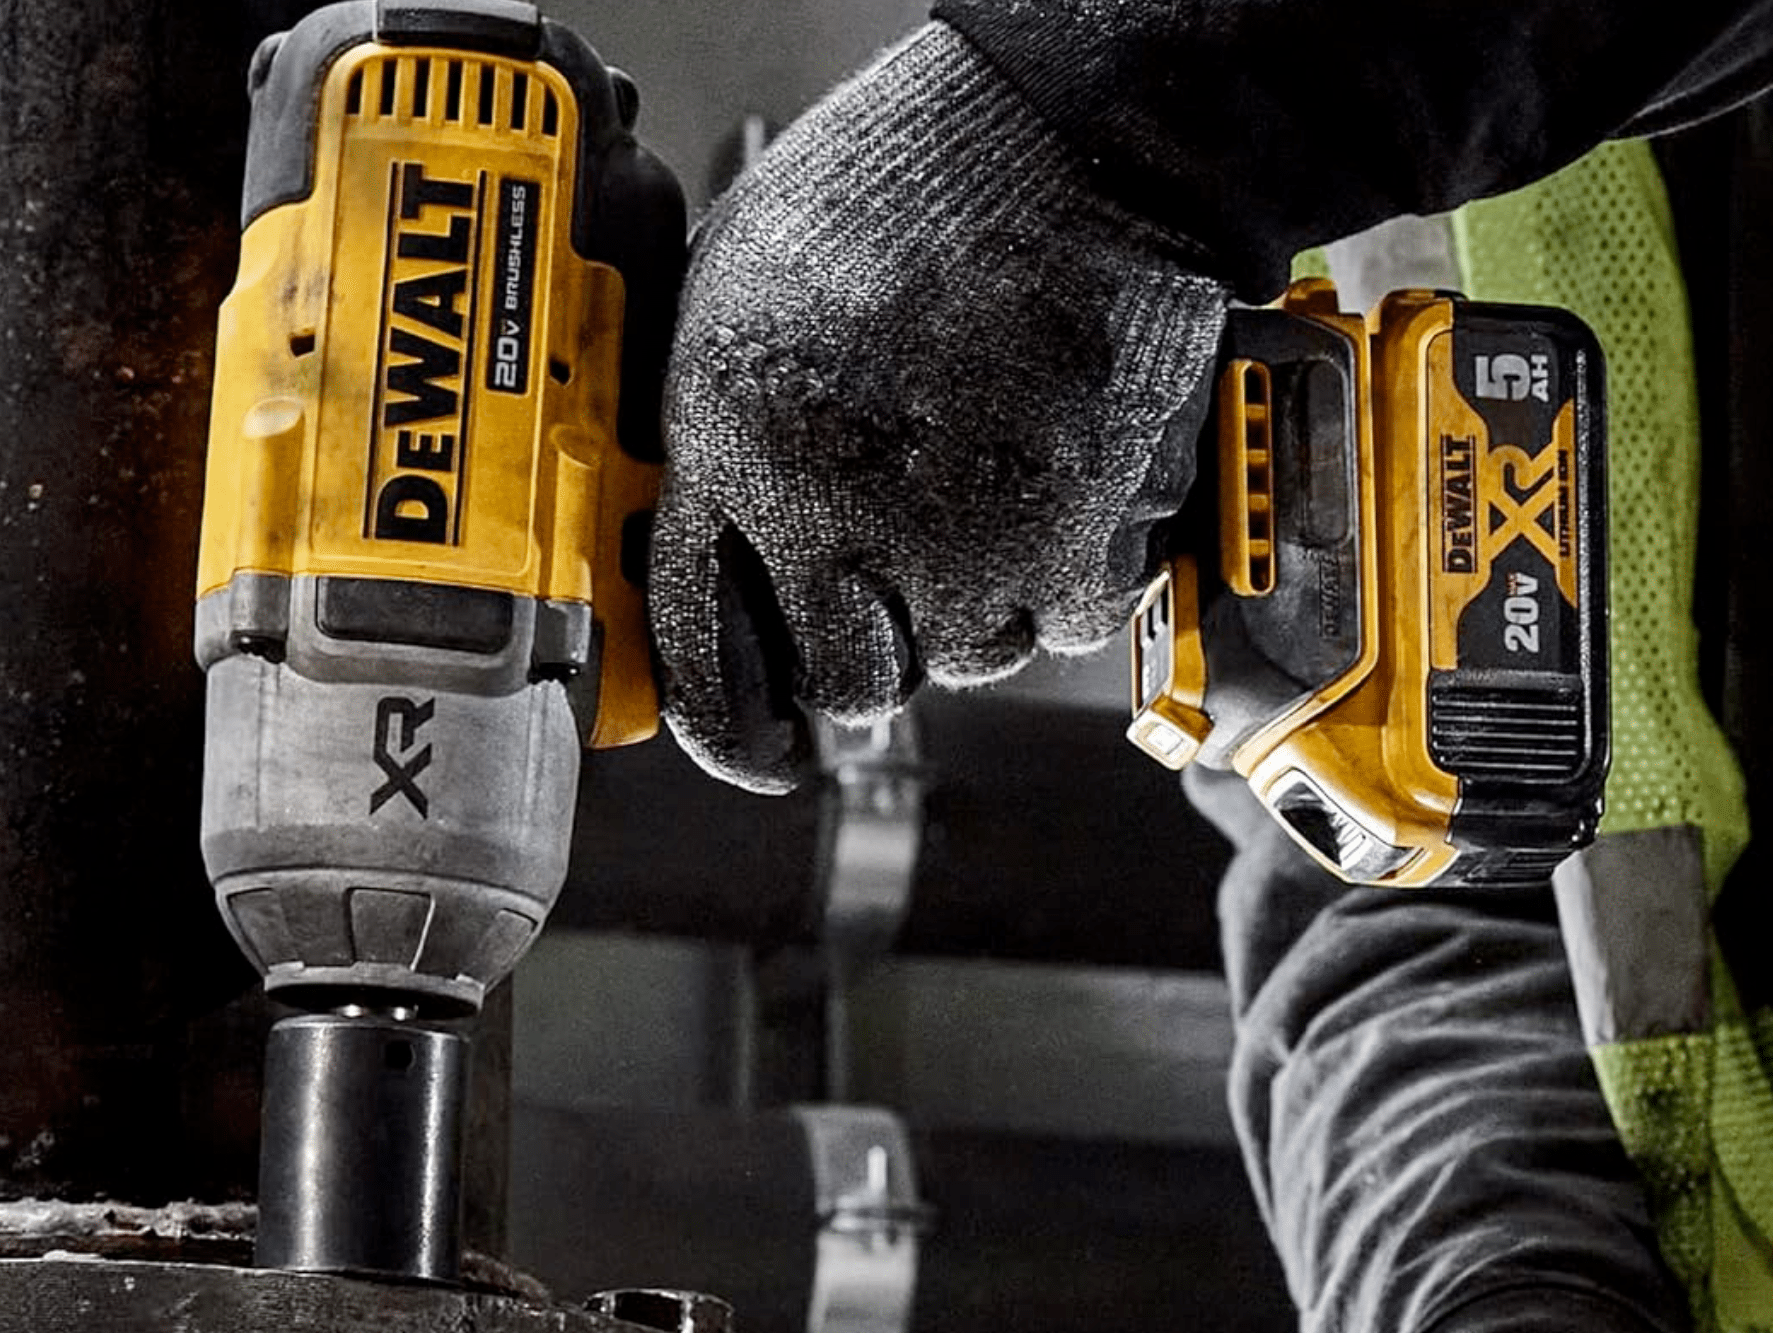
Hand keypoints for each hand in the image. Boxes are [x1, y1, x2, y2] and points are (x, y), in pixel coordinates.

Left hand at [647, 22, 1226, 791]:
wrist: (1074, 142)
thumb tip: (709, 523)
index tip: (754, 750)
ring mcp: (958, 541)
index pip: (698, 642)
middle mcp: (832, 510)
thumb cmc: (913, 180)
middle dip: (874, 643)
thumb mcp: (742, 282)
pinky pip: (1065, 622)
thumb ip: (718, 419)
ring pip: (962, 660)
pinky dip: (1071, 568)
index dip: (727, 718)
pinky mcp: (1073, 548)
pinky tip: (1057, 473)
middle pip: (845, 680)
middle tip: (907, 577)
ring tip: (990, 479)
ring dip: (978, 598)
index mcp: (730, 442)